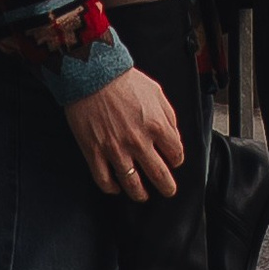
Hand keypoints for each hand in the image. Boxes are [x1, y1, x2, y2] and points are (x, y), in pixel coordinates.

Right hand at [66, 65, 184, 199]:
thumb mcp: (157, 93)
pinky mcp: (94, 152)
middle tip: (168, 190)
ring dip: (140, 194)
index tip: (173, 161)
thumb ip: (169, 117)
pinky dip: (111, 188)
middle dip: (167, 187)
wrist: (92, 73)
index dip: (176, 160)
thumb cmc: (123, 80)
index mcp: (157, 126)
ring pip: (133, 185)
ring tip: (142, 195)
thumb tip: (173, 136)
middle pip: (159, 176)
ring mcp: (115, 149)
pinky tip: (115, 188)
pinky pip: (104, 180)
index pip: (176, 154)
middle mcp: (138, 142)